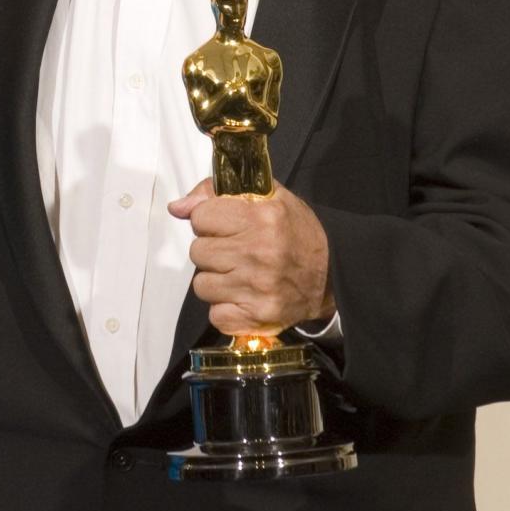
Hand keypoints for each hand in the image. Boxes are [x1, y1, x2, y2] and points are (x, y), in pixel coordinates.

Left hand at [169, 179, 333, 335]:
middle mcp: (258, 253)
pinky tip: (243, 296)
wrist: (332, 276)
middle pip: (197, 251)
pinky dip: (225, 308)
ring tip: (240, 274)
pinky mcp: (256, 317)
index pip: (200, 216)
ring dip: (216, 280)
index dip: (209, 220)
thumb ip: (216, 193)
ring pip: (201, 285)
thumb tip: (177, 207)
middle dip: (212, 250)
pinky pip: (215, 314)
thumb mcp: (267, 197)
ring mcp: (256, 288)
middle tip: (236, 251)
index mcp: (260, 217)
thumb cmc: (295, 232)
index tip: (225, 225)